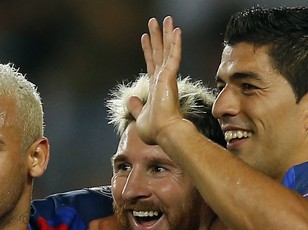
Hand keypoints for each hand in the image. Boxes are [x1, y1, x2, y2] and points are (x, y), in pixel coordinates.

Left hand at [127, 16, 185, 145]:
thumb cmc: (154, 129)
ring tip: (166, 19)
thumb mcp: (140, 116)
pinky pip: (173, 56)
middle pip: (159, 52)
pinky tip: (176, 30)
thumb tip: (131, 99)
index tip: (144, 37)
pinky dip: (175, 43)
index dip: (148, 50)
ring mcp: (167, 77)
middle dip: (157, 36)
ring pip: (167, 50)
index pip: (151, 64)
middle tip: (155, 21)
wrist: (164, 133)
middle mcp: (162, 79)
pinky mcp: (170, 77)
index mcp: (156, 87)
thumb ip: (136, 106)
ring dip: (166, 34)